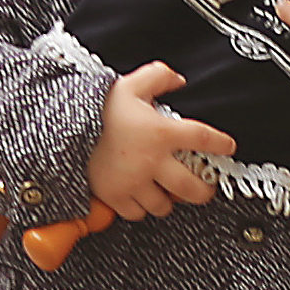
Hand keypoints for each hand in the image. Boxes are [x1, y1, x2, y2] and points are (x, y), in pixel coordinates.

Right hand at [82, 60, 244, 222]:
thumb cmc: (97, 108)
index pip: (204, 139)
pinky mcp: (115, 195)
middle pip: (192, 188)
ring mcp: (134, 182)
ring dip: (168, 200)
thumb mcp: (129, 84)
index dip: (221, 144)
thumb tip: (178, 80)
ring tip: (167, 192)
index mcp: (161, 132)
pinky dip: (140, 208)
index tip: (228, 147)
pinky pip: (136, 213)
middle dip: (204, 191)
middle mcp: (152, 161)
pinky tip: (140, 196)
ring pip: (164, 205)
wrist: (62, 128)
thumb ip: (158, 76)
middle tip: (204, 188)